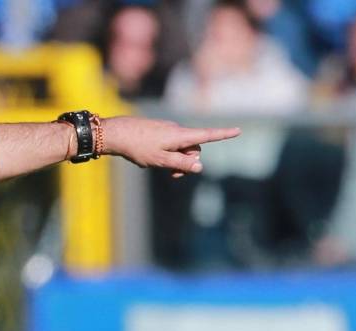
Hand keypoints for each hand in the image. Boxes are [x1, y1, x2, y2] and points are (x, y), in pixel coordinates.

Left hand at [101, 116, 240, 177]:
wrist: (116, 133)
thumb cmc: (138, 147)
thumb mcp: (160, 160)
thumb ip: (181, 164)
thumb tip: (199, 167)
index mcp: (180, 135)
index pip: (207, 135)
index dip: (224, 134)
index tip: (238, 131)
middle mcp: (176, 130)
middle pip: (193, 148)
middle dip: (187, 162)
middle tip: (172, 175)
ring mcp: (167, 130)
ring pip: (179, 148)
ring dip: (174, 159)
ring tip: (155, 165)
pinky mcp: (158, 131)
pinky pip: (168, 144)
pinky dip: (164, 154)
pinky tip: (148, 158)